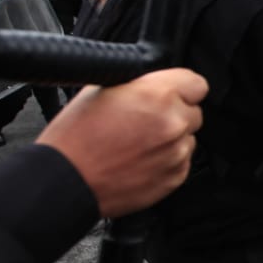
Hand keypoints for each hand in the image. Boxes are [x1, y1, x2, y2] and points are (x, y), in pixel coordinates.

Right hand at [36, 68, 208, 217]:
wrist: (65, 180)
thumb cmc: (75, 136)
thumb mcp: (102, 88)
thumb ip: (140, 83)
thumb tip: (156, 82)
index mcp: (158, 94)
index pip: (197, 83)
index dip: (182, 87)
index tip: (171, 93)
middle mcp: (174, 123)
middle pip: (194, 112)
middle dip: (175, 114)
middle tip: (145, 121)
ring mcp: (176, 153)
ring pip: (188, 138)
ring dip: (171, 139)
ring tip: (138, 143)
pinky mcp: (174, 178)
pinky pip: (182, 162)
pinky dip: (167, 161)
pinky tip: (139, 160)